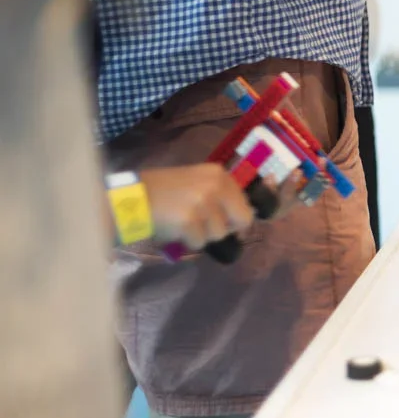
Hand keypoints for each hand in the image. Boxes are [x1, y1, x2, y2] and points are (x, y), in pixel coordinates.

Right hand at [139, 165, 254, 251]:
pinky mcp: (190, 221)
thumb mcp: (196, 183)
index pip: (248, 204)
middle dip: (225, 228)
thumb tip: (243, 222)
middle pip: (242, 221)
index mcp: (219, 174)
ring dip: (202, 235)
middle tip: (204, 226)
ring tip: (182, 223)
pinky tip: (173, 228)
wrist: (131, 198)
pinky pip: (199, 243)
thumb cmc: (163, 192)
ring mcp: (203, 203)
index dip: (239, 218)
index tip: (233, 224)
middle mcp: (215, 186)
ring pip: (219, 234)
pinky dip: (187, 241)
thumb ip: (219, 196)